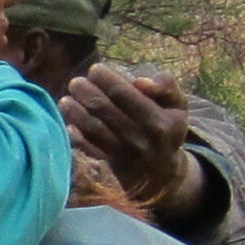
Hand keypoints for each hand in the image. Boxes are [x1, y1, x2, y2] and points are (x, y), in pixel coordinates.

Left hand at [61, 66, 203, 218]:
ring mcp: (124, 155)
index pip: (124, 94)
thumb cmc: (167, 129)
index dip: (106, 79)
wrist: (162, 174)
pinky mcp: (110, 168)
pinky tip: (67, 125)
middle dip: (85, 92)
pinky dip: (75, 136)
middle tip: (76, 82)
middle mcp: (141, 139)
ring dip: (75, 112)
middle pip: (104, 110)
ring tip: (65, 100)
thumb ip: (166, 87)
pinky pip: (87, 149)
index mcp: (159, 121)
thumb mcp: (178, 107)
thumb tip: (140, 81)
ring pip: (93, 129)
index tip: (95, 69)